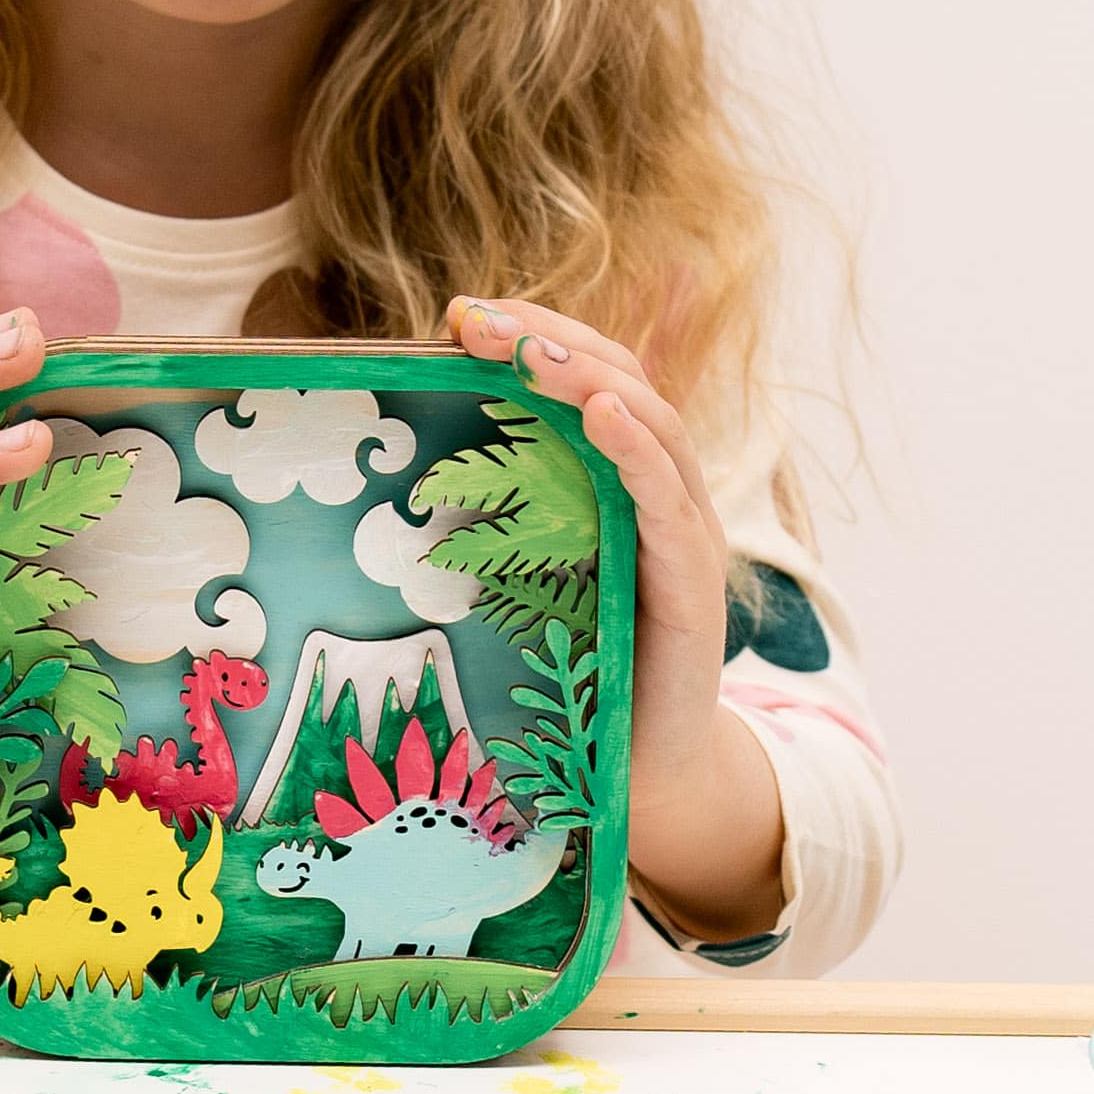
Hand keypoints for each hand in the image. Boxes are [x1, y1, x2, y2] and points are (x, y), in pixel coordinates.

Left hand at [448, 296, 787, 944]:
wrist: (644, 777)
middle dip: (549, 340)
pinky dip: (640, 452)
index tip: (458, 316)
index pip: (590, 380)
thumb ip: (499, 522)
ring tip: (530, 349)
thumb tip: (402, 468)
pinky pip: (670, 507)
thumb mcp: (529, 581)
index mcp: (619, 485)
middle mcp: (660, 499)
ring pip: (654, 427)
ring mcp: (683, 542)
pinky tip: (603, 415)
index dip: (535, 336)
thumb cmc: (576, 676)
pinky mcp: (691, 593)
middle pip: (622, 384)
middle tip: (474, 318)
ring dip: (589, 377)